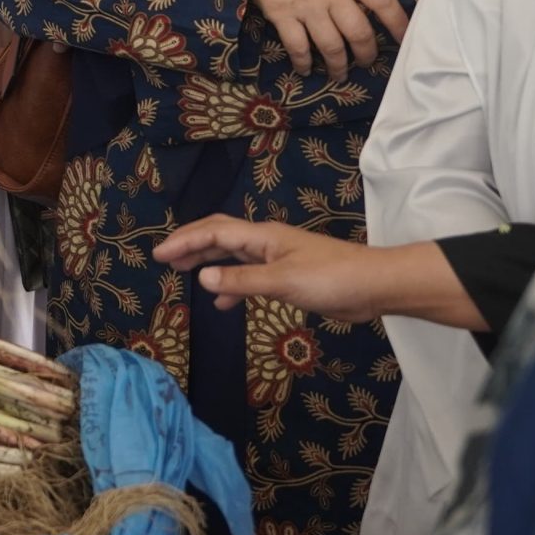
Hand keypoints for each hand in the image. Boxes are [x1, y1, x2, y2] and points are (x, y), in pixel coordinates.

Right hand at [153, 215, 477, 325]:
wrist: (374, 286)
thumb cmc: (331, 279)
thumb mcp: (283, 281)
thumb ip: (242, 280)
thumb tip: (201, 276)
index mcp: (262, 237)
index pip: (214, 232)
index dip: (185, 241)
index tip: (159, 254)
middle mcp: (266, 243)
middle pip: (220, 237)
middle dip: (191, 245)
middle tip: (165, 259)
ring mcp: (278, 259)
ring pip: (234, 256)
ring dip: (208, 262)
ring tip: (184, 274)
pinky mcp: (289, 277)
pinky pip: (249, 276)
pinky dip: (231, 284)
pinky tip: (222, 302)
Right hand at [249, 0, 414, 76]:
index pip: (381, 0)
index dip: (397, 23)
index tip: (404, 38)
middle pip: (358, 31)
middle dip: (366, 53)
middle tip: (368, 61)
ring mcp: (305, 5)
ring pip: (330, 45)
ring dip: (339, 65)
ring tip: (341, 72)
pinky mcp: (281, 14)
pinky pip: (297, 45)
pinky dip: (304, 62)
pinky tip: (307, 69)